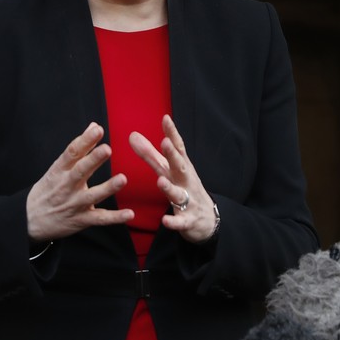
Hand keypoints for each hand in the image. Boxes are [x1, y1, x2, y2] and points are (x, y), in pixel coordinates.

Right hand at [26, 123, 133, 241]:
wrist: (30, 220)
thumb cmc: (49, 189)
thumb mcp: (58, 167)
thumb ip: (79, 148)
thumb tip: (94, 126)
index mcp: (60, 170)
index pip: (72, 152)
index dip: (84, 140)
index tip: (97, 130)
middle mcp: (67, 186)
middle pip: (80, 171)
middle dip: (93, 160)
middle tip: (107, 149)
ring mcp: (74, 203)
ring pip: (92, 196)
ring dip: (108, 188)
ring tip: (122, 179)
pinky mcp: (82, 220)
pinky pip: (100, 219)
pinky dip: (115, 218)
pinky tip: (129, 213)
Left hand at [129, 115, 216, 243]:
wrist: (207, 220)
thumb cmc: (185, 188)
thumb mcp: (169, 170)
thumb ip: (150, 154)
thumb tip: (132, 135)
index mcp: (182, 167)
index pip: (178, 148)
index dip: (172, 134)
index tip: (165, 118)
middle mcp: (186, 181)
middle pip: (180, 166)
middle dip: (173, 155)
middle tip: (165, 142)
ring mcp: (189, 200)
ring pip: (178, 194)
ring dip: (170, 187)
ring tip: (160, 181)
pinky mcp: (188, 220)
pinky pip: (180, 221)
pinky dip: (174, 221)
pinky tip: (165, 221)